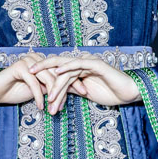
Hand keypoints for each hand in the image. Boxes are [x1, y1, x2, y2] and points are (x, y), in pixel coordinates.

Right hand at [0, 53, 87, 110]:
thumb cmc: (18, 90)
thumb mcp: (40, 90)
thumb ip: (53, 88)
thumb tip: (71, 91)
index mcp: (43, 62)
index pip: (62, 70)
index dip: (75, 80)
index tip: (86, 91)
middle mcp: (37, 58)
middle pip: (57, 73)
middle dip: (69, 87)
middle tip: (81, 95)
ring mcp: (28, 61)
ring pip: (47, 78)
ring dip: (54, 95)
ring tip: (57, 107)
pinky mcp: (19, 67)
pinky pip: (33, 83)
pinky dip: (38, 96)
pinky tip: (41, 107)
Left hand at [28, 55, 142, 113]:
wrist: (128, 93)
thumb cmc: (109, 93)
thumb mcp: (85, 93)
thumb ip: (71, 89)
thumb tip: (55, 92)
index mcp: (78, 68)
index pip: (58, 69)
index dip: (44, 71)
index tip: (30, 76)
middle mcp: (82, 62)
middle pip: (58, 63)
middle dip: (43, 68)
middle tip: (29, 73)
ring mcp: (89, 61)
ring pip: (67, 69)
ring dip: (57, 84)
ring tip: (48, 96)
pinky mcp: (97, 64)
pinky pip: (79, 65)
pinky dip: (68, 68)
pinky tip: (58, 72)